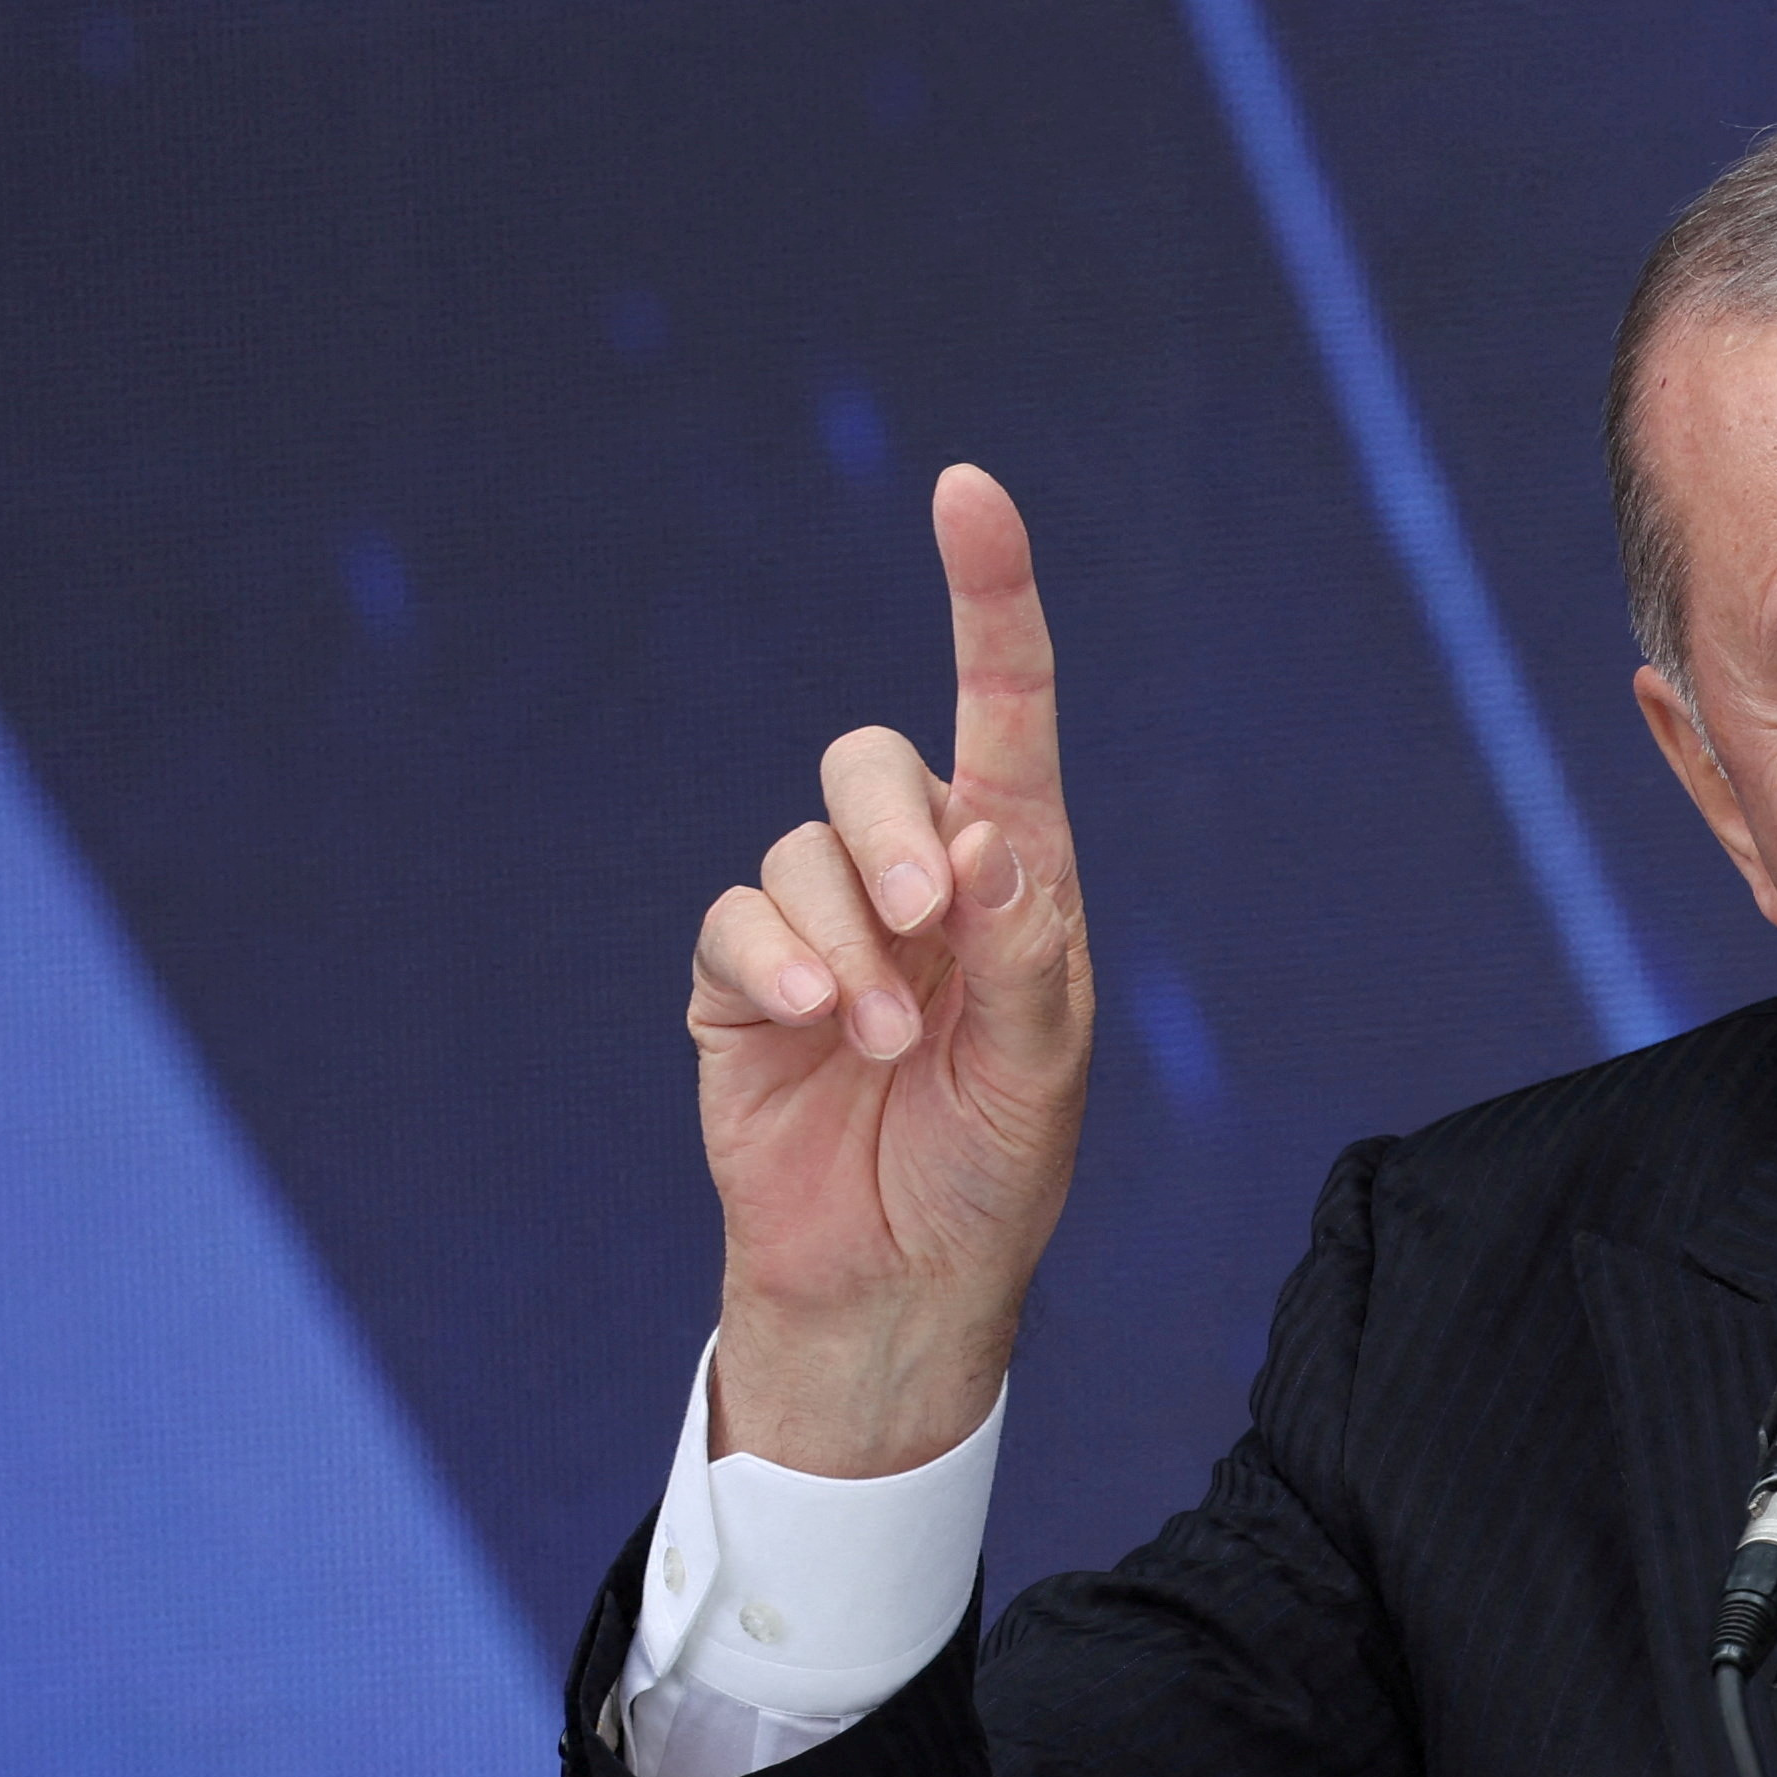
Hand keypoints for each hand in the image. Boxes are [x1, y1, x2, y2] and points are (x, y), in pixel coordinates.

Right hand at [687, 464, 1092, 1474]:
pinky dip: (774, 960)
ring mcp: (821, 926)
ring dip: (845, 933)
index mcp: (1015, 882)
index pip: (1004, 714)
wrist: (898, 1284)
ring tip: (880, 1039)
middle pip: (874, 763)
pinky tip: (813, 1026)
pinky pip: (736, 916)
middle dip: (894, 826)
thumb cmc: (992, 1174)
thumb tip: (984, 837)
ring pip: (804, 847)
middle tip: (930, 922)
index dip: (988, 602)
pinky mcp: (738, 980)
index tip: (966, 493)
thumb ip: (1023, 954)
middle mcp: (915, 882)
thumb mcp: (1040, 1072)